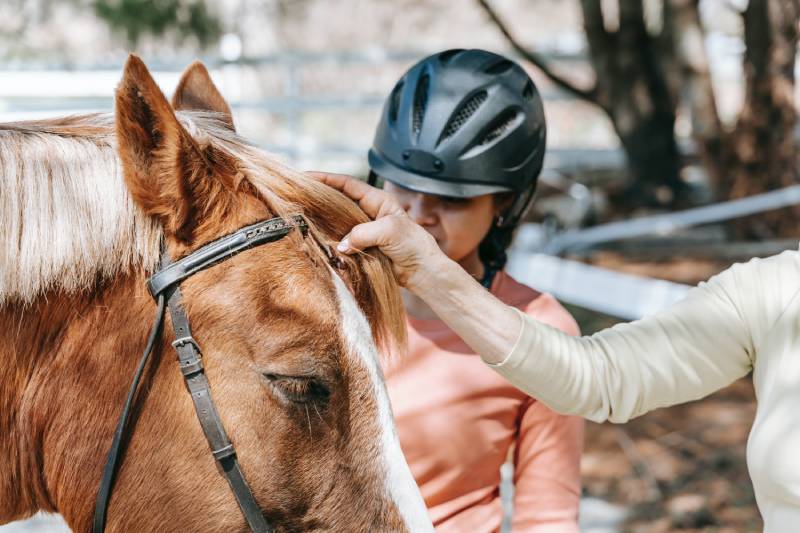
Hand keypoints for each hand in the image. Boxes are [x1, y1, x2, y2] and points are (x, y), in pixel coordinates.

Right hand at [307, 172, 448, 289]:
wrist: (422, 271)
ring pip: (338, 222)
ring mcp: (364, 231)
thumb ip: (363, 233)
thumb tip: (342, 245)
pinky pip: (342, 242)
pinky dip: (330, 242)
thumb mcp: (390, 232)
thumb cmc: (413, 245)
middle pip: (338, 201)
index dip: (327, 179)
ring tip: (301, 217)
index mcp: (377, 201)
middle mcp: (368, 213)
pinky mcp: (362, 248)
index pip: (347, 184)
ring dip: (323, 222)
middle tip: (298, 196)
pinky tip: (316, 241)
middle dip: (319, 198)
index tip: (306, 176)